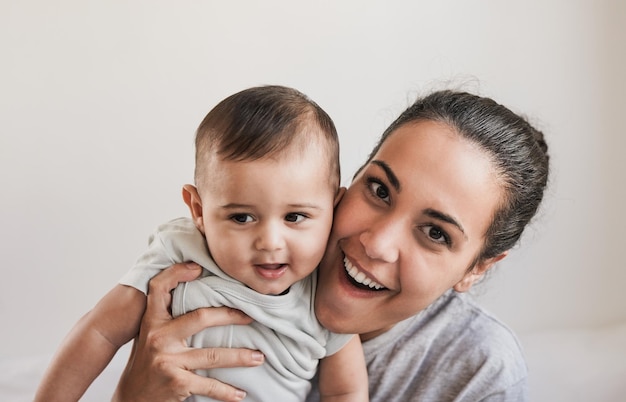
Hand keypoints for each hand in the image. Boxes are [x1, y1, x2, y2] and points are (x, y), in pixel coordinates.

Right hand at [112, 263, 264, 401]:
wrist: (130, 400)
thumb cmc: (146, 364)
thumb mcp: (150, 335)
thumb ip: (167, 317)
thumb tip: (195, 290)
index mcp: (151, 322)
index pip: (159, 288)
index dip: (177, 273)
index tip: (198, 268)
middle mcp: (158, 338)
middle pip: (200, 318)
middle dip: (230, 316)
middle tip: (251, 316)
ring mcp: (167, 361)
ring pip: (213, 356)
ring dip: (240, 357)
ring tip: (259, 357)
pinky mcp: (176, 383)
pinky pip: (209, 386)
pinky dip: (227, 392)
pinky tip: (240, 394)